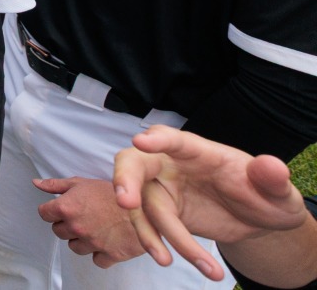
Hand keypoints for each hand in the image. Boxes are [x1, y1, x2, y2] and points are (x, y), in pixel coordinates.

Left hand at [38, 175, 144, 267]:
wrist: (146, 207)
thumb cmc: (114, 192)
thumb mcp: (83, 183)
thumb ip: (56, 185)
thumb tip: (36, 184)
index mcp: (67, 207)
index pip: (44, 214)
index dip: (52, 211)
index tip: (61, 209)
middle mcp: (76, 227)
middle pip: (58, 231)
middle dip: (67, 225)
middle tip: (83, 217)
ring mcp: (92, 243)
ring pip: (75, 247)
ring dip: (82, 240)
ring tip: (95, 227)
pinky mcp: (108, 255)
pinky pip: (96, 259)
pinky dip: (100, 253)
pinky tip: (107, 240)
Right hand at [112, 127, 313, 280]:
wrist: (259, 221)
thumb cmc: (267, 196)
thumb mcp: (278, 190)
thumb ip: (273, 178)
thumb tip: (271, 167)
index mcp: (200, 152)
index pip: (175, 140)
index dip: (158, 139)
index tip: (142, 141)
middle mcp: (173, 166)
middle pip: (135, 164)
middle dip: (125, 179)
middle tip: (126, 202)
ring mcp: (165, 190)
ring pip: (141, 206)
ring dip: (148, 233)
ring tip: (166, 261)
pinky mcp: (164, 214)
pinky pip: (150, 229)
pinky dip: (160, 247)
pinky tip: (192, 264)